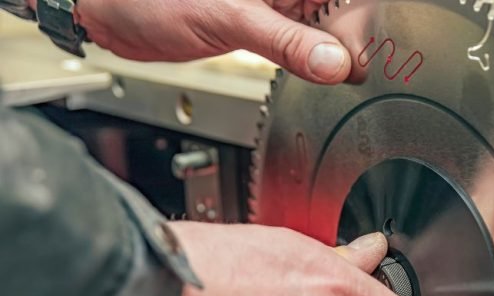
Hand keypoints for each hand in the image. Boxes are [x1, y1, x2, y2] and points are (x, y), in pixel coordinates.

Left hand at [28, 0, 351, 82]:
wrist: (117, 13)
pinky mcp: (273, 26)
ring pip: (332, 30)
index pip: (349, 0)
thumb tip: (337, 64)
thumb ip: (287, 43)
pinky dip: (318, 62)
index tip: (357, 59)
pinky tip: (320, 72)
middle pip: (348, 12)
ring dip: (339, 56)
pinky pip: (309, 43)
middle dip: (356, 42)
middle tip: (348, 74)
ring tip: (339, 76)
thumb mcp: (230, 19)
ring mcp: (284, 5)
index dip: (363, 25)